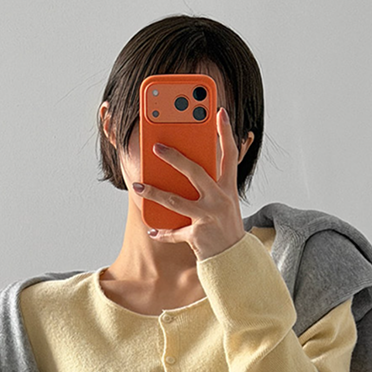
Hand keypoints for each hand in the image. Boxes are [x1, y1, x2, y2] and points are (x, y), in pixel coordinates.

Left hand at [131, 107, 245, 260]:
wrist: (232, 259)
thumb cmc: (224, 226)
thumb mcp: (224, 201)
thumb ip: (213, 182)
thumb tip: (192, 162)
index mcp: (228, 188)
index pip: (229, 155)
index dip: (225, 133)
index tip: (219, 112)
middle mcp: (219, 200)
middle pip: (195, 172)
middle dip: (175, 158)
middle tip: (156, 147)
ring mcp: (208, 218)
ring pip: (176, 201)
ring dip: (155, 193)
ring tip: (139, 186)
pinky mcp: (197, 235)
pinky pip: (174, 232)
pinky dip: (162, 232)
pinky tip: (151, 229)